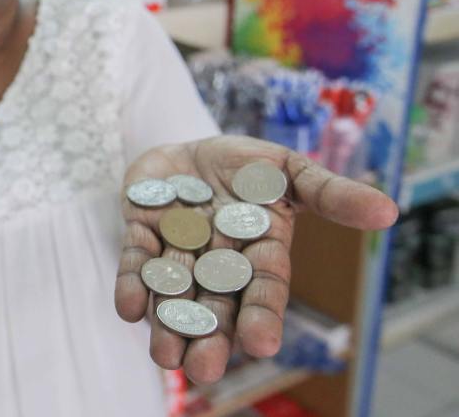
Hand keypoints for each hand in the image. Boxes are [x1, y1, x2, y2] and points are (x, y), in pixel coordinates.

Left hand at [114, 135, 397, 383]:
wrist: (190, 148)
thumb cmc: (247, 169)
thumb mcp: (289, 171)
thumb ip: (329, 193)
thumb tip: (389, 211)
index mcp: (258, 250)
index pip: (263, 287)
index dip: (261, 314)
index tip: (262, 344)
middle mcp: (217, 259)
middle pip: (215, 303)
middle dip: (208, 336)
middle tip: (202, 370)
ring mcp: (177, 248)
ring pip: (173, 291)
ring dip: (167, 322)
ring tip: (165, 355)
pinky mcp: (140, 232)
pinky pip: (136, 261)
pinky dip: (131, 283)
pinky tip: (129, 309)